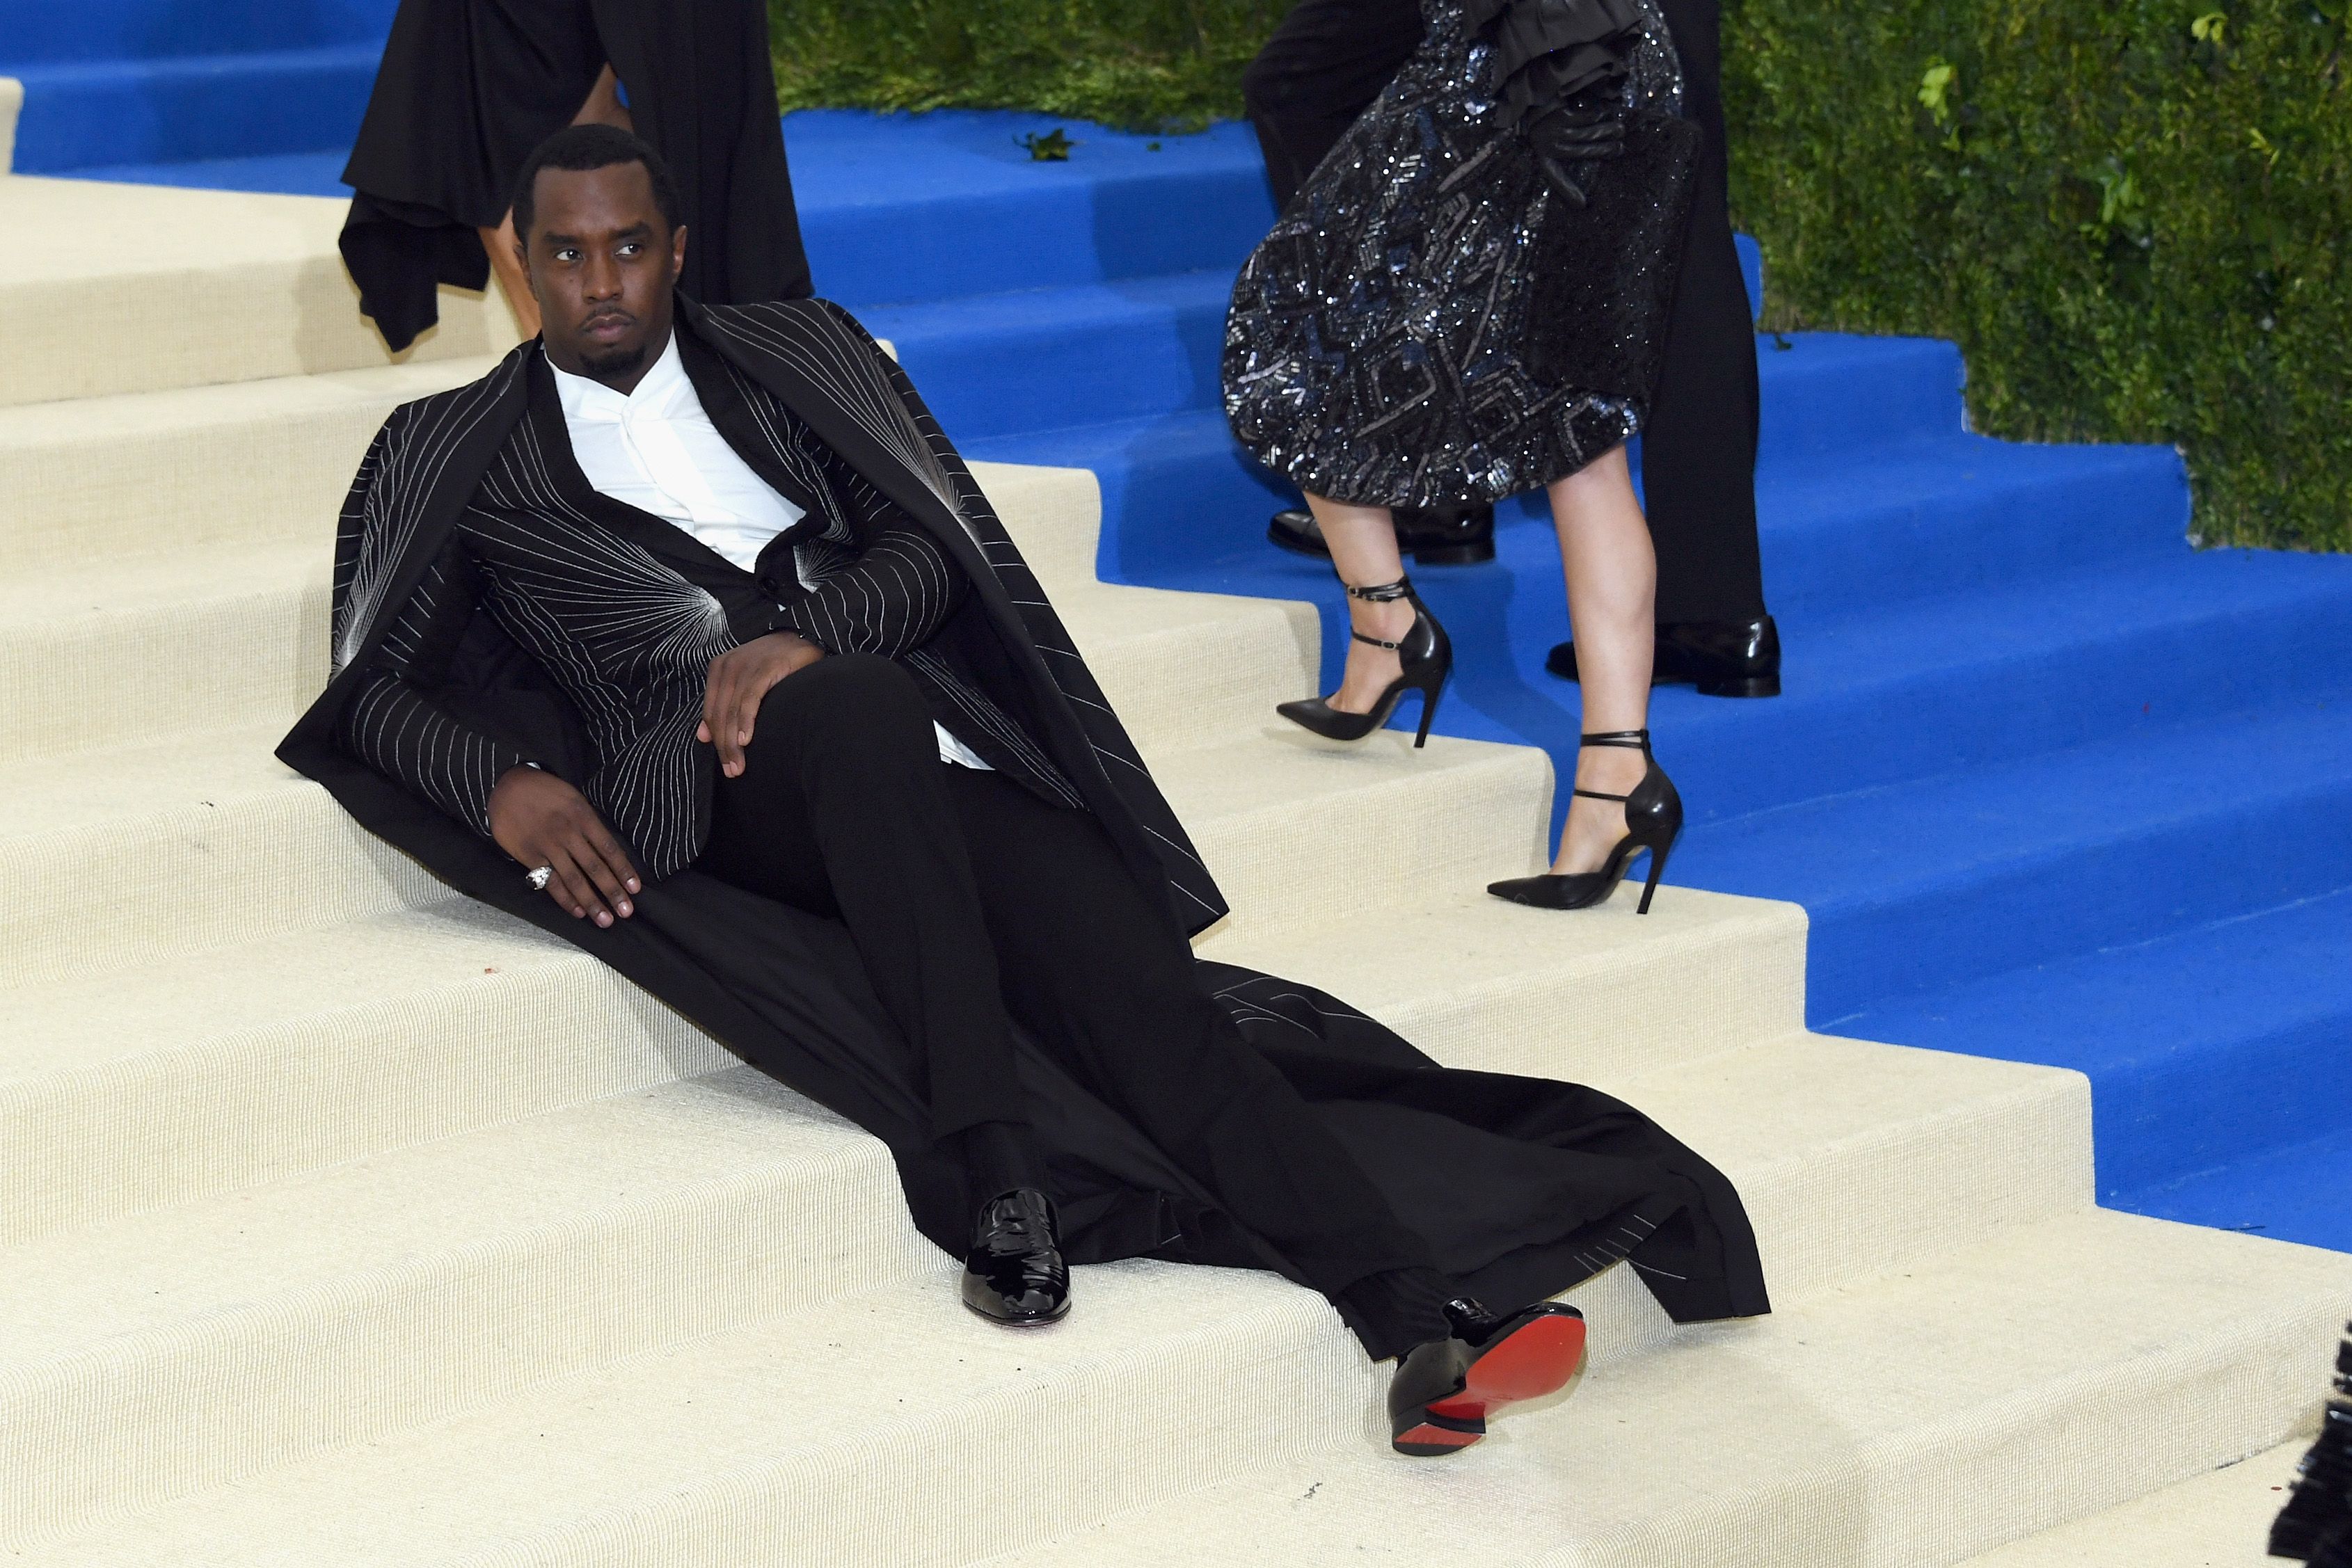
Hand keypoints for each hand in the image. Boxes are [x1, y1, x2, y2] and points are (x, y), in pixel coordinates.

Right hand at [488, 766, 641, 926]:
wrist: (506, 786)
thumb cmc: (546, 793)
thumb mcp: (574, 799)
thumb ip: (590, 823)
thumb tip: (608, 852)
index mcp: (583, 816)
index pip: (609, 848)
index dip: (624, 870)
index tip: (635, 889)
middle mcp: (568, 832)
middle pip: (595, 868)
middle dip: (613, 892)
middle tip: (626, 912)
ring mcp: (548, 845)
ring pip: (574, 879)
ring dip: (591, 902)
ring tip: (605, 920)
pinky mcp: (530, 855)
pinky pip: (550, 882)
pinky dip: (565, 899)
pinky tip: (578, 912)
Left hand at [699, 631, 825, 777]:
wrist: (804, 636)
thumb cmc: (775, 664)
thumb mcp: (744, 682)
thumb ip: (723, 706)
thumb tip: (701, 736)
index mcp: (718, 669)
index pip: (711, 712)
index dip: (716, 741)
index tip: (725, 764)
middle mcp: (727, 667)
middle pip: (720, 715)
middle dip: (724, 746)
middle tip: (733, 771)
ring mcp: (745, 666)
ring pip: (732, 712)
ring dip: (733, 742)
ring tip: (739, 765)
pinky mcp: (764, 668)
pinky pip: (749, 700)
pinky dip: (747, 721)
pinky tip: (747, 740)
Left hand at [1527, 106, 1625, 208]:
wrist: (1537, 110)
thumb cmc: (1551, 138)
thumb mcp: (1551, 160)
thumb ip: (1565, 183)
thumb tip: (1582, 205)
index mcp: (1547, 160)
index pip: (1557, 178)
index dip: (1568, 190)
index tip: (1582, 205)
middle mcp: (1550, 146)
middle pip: (1584, 150)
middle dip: (1605, 149)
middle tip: (1620, 147)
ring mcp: (1556, 130)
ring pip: (1587, 132)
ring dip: (1606, 130)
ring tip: (1620, 130)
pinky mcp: (1563, 115)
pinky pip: (1586, 116)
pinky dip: (1599, 115)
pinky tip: (1606, 114)